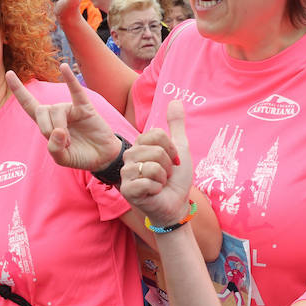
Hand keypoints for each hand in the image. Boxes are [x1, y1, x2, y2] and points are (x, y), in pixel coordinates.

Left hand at [7, 64, 121, 170]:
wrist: (103, 157)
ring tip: (71, 142)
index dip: (19, 91)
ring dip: (60, 127)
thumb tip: (59, 131)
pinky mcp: (85, 107)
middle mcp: (57, 113)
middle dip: (46, 127)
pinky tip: (64, 67)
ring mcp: (71, 109)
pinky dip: (70, 79)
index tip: (9, 73)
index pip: (29, 104)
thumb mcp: (62, 159)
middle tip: (61, 143)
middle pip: (41, 110)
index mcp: (48, 124)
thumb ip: (54, 148)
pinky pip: (76, 91)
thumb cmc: (81, 156)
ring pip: (56, 110)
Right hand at [121, 100, 194, 227]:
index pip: (157, 134)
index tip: (173, 162)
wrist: (175, 205)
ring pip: (153, 165)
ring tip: (159, 184)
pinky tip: (153, 193)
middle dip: (168, 166)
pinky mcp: (127, 189)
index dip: (172, 150)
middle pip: (157, 150)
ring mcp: (126, 173)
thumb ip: (176, 125)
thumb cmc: (175, 179)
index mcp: (139, 145)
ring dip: (163, 177)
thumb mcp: (180, 149)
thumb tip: (176, 100)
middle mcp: (129, 156)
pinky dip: (157, 188)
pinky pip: (148, 181)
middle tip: (165, 176)